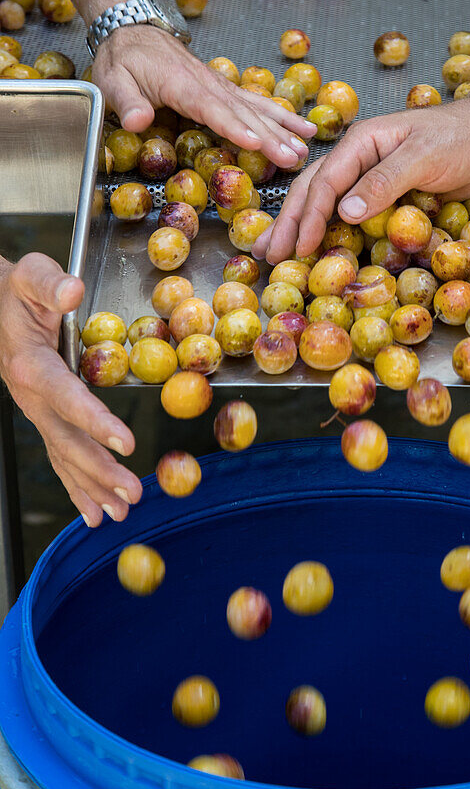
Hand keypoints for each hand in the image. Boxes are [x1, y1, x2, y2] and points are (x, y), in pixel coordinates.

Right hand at [0, 254, 141, 526]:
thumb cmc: (18, 289)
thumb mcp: (32, 275)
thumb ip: (51, 284)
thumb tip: (73, 291)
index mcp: (32, 365)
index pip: (67, 398)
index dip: (96, 421)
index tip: (126, 442)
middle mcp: (32, 396)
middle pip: (67, 440)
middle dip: (100, 470)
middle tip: (132, 494)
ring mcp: (36, 410)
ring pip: (65, 455)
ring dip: (93, 486)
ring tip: (120, 513)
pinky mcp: (44, 415)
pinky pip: (61, 455)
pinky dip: (78, 485)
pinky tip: (95, 510)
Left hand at [92, 25, 315, 168]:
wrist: (134, 29)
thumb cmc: (123, 58)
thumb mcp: (112, 79)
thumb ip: (126, 101)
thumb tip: (137, 122)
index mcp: (182, 85)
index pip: (212, 109)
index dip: (235, 127)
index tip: (257, 143)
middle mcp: (209, 84)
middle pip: (244, 112)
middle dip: (272, 136)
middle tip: (294, 158)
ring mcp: (221, 86)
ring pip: (257, 108)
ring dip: (284, 128)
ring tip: (305, 147)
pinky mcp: (225, 89)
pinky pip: (258, 103)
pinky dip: (283, 115)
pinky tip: (303, 127)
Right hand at [255, 98, 469, 262]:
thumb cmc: (459, 139)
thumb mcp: (423, 157)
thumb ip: (384, 182)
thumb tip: (345, 212)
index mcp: (362, 142)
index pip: (326, 181)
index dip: (310, 216)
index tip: (299, 247)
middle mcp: (358, 158)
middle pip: (313, 191)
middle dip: (290, 223)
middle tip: (267, 254)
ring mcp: (368, 176)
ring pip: (325, 202)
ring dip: (301, 227)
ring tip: (277, 252)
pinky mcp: (383, 194)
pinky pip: (350, 214)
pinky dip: (330, 231)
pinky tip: (316, 248)